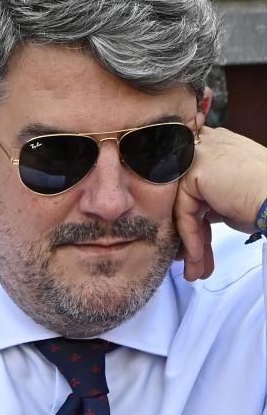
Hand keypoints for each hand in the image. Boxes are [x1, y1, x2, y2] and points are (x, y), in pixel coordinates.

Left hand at [174, 126, 266, 280]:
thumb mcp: (231, 195)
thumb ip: (208, 197)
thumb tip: (192, 215)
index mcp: (215, 146)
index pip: (192, 185)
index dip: (193, 219)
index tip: (194, 247)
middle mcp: (205, 146)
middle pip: (186, 198)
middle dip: (191, 236)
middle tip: (194, 262)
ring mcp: (198, 156)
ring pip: (183, 208)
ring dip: (190, 244)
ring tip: (195, 269)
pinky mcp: (195, 172)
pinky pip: (185, 212)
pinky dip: (191, 238)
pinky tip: (197, 258)